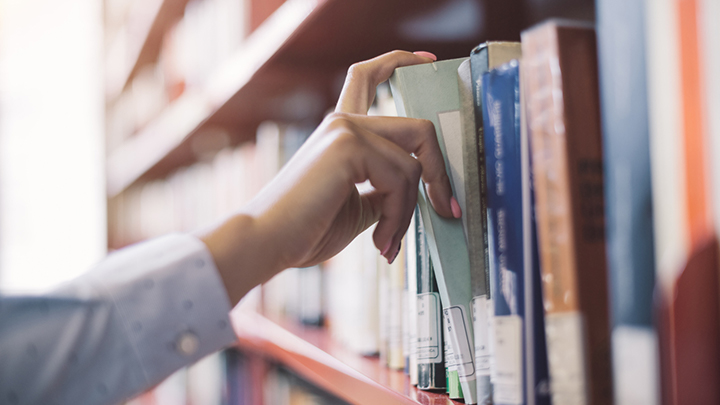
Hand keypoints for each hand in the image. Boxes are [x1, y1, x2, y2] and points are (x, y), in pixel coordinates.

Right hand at [200, 50, 457, 305]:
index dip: (402, 62)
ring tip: (389, 241)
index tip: (428, 60)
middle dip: (439, 173)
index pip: (369, 76)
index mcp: (341, 130)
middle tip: (446, 209)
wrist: (267, 243)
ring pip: (414, 163)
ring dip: (410, 211)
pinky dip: (399, 216)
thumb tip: (421, 193)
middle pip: (418, 129)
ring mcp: (346, 129)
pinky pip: (402, 179)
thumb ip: (386, 190)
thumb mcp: (359, 207)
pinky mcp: (348, 145)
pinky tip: (380, 240)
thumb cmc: (305, 230)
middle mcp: (343, 121)